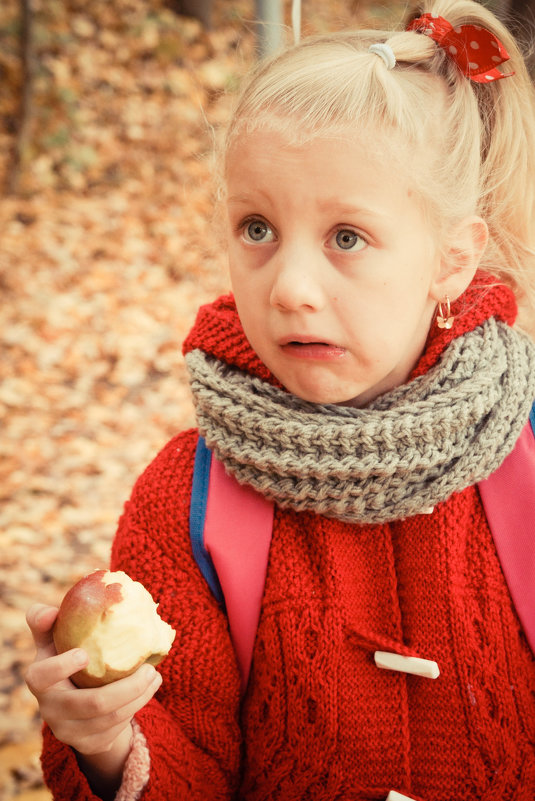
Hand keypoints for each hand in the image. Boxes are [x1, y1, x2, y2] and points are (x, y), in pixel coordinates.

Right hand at [25, 603, 161, 793]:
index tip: (85, 653)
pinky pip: (118, 728)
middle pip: (92, 704)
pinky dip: (137, 707)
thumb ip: (45, 621)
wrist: (73, 703)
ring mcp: (68, 731)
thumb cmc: (64, 657)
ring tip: (155, 676)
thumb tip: (50, 612)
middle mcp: (50, 710)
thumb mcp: (54, 639)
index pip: (41, 676)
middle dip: (127, 687)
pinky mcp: (88, 744)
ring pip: (111, 718)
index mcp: (39, 680)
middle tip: (149, 668)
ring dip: (139, 696)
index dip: (61, 666)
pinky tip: (148, 690)